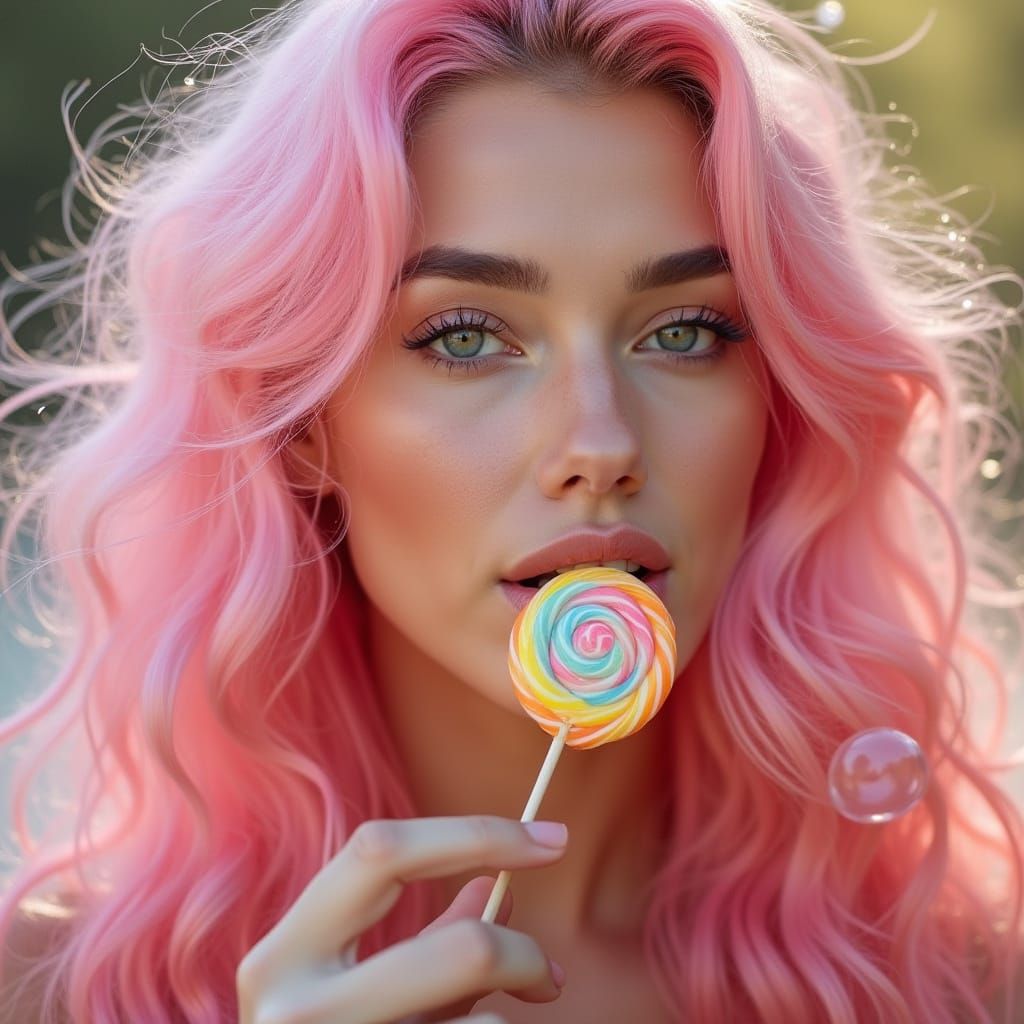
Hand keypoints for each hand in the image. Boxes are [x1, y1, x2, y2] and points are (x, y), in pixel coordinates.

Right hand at [236, 815, 568, 1022]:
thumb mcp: (362, 987)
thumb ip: (427, 938)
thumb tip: (499, 887)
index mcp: (283, 954)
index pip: (382, 851)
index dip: (479, 833)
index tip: (552, 839)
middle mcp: (295, 1011)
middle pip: (463, 948)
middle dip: (521, 954)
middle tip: (551, 974)